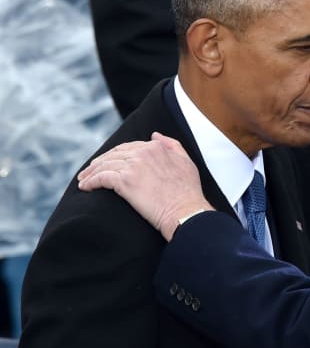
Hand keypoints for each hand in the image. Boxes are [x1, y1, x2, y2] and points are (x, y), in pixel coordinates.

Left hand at [78, 132, 212, 240]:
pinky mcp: (124, 181)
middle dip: (99, 162)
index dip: (116, 155)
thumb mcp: (186, 162)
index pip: (128, 147)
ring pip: (104, 165)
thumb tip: (155, 135)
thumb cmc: (188, 192)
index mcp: (156, 147)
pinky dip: (91, 182)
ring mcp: (133, 166)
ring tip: (84, 180)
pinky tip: (85, 187)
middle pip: (113, 154)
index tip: (108, 163)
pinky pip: (101, 178)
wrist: (185, 211)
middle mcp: (143, 153)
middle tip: (89, 172)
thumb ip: (172, 145)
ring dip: (91, 173)